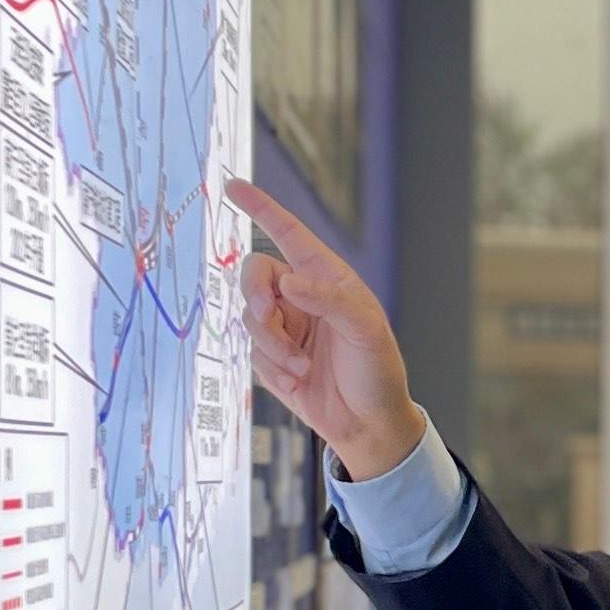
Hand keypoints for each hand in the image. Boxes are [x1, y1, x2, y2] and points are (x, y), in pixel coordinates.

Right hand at [228, 180, 424, 480]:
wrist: (367, 423)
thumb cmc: (377, 371)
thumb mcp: (365, 330)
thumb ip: (327, 300)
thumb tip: (287, 282)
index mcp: (327, 278)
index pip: (288, 234)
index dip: (260, 208)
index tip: (232, 186)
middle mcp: (301, 297)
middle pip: (254, 274)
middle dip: (255, 294)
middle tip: (267, 316)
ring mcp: (285, 327)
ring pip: (249, 317)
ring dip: (271, 344)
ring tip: (300, 365)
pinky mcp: (272, 358)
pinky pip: (251, 352)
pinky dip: (272, 368)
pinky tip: (298, 381)